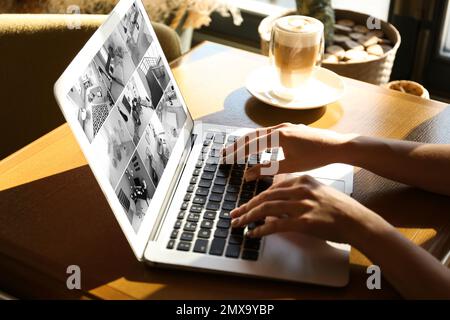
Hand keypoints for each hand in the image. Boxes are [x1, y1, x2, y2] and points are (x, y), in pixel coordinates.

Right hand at [222, 123, 356, 180]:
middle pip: (252, 135)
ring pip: (260, 133)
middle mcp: (280, 127)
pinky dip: (258, 140)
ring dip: (246, 142)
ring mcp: (285, 126)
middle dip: (236, 145)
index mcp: (278, 136)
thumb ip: (266, 170)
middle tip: (224, 153)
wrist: (338, 146)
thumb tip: (247, 175)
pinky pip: (268, 133)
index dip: (236, 152)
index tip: (224, 158)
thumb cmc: (316, 157)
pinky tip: (257, 147)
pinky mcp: (290, 129)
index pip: (250, 144)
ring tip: (236, 150)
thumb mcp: (290, 166)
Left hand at [230, 175, 392, 246]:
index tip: (246, 206)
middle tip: (234, 214)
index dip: (255, 198)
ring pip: (266, 209)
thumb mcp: (317, 192)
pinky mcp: (304, 222)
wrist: (357, 221)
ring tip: (238, 223)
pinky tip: (253, 234)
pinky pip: (276, 225)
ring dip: (249, 217)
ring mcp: (302, 205)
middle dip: (247, 207)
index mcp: (302, 180)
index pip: (272, 188)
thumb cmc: (338, 208)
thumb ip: (296, 195)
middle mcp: (300, 190)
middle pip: (265, 197)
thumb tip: (276, 206)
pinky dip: (261, 229)